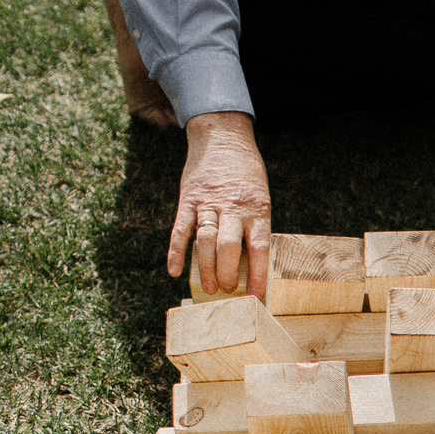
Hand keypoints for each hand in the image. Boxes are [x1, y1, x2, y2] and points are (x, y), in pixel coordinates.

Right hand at [168, 111, 270, 294]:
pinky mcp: (188, 199)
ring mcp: (208, 203)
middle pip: (228, 246)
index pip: (259, 247)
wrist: (222, 137)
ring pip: (205, 240)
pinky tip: (174, 270)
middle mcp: (233, 207)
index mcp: (257, 209)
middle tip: (226, 291)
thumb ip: (254, 226)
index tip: (255, 296)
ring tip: (208, 288)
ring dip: (205, 267)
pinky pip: (180, 228)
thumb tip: (250, 265)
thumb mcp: (260, 197)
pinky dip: (175, 251)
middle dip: (227, 273)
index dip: (257, 273)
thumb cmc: (246, 174)